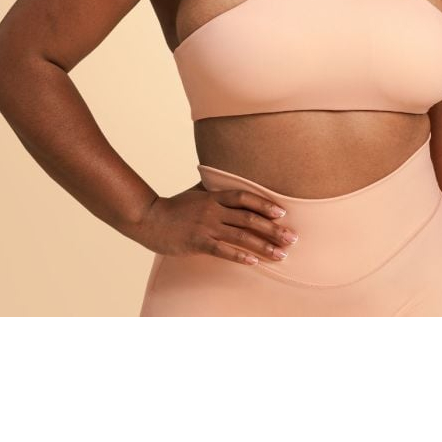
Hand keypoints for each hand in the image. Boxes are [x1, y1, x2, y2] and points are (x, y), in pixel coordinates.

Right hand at [134, 186, 299, 265]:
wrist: (149, 219)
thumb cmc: (175, 206)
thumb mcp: (196, 192)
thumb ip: (214, 187)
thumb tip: (229, 179)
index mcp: (214, 196)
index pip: (245, 197)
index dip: (264, 204)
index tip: (282, 213)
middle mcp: (213, 210)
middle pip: (249, 219)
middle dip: (273, 229)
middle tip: (292, 238)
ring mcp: (206, 227)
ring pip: (241, 237)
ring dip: (264, 246)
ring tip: (281, 254)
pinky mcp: (198, 243)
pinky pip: (223, 250)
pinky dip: (240, 256)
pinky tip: (254, 262)